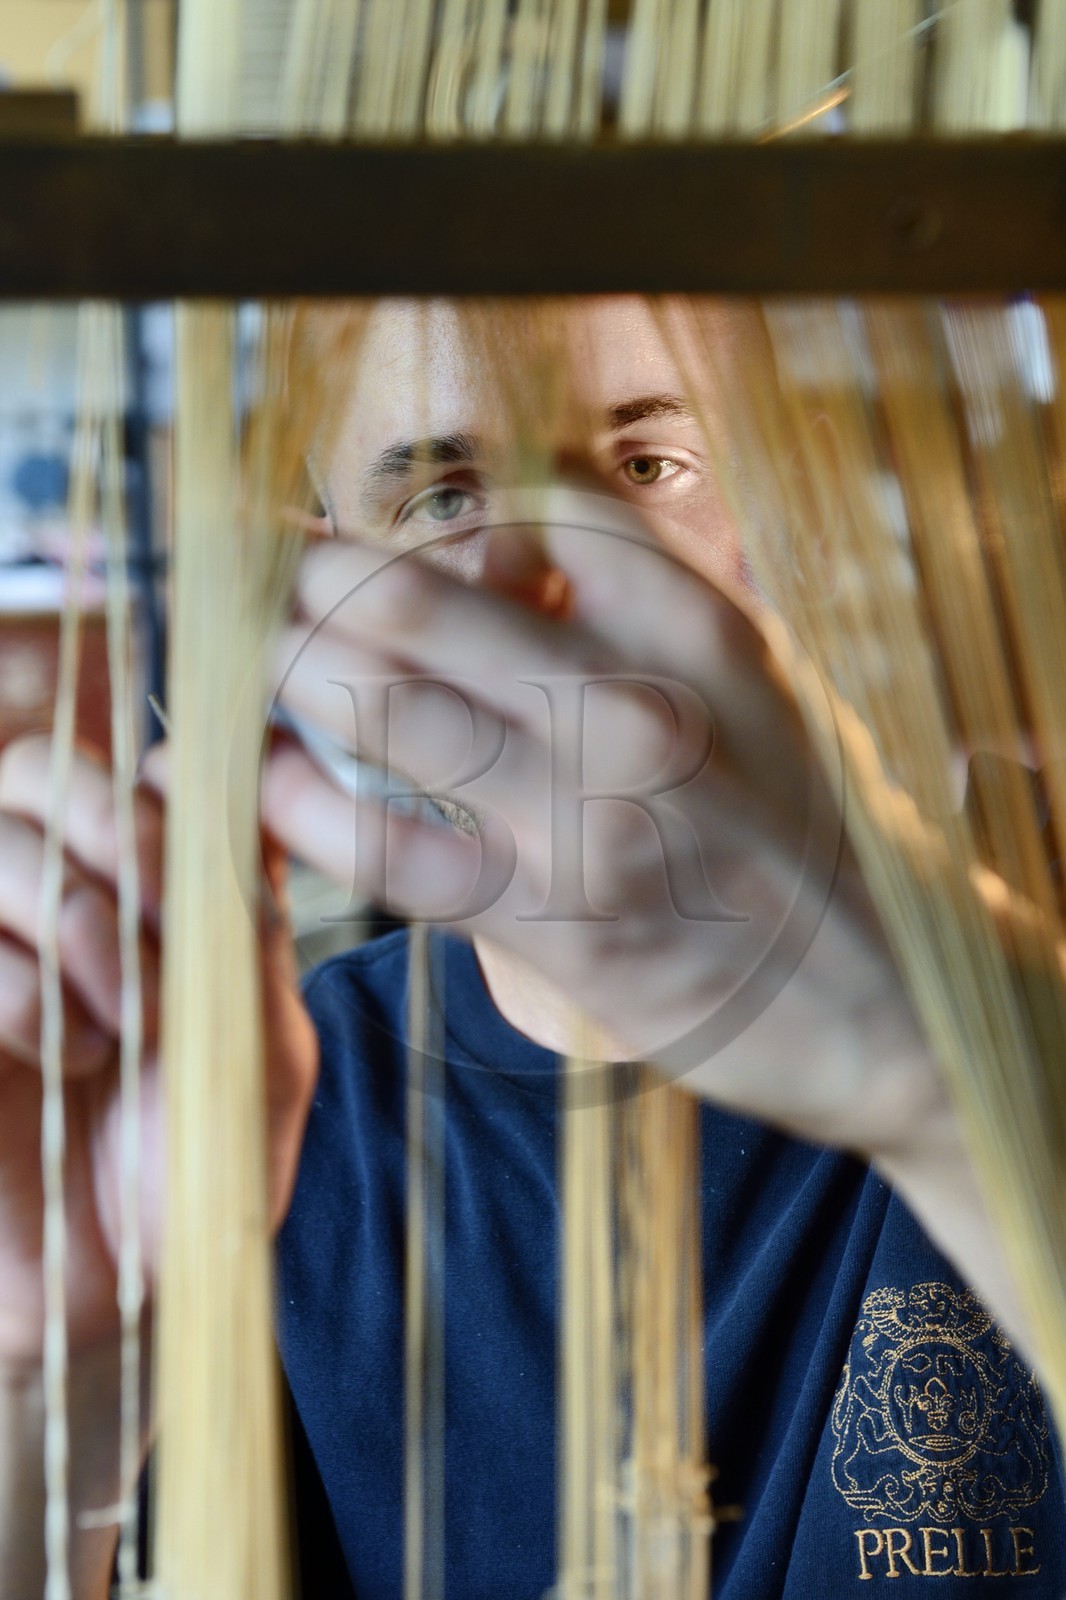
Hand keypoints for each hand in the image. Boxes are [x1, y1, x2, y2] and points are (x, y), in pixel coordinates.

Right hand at [0, 735, 316, 1373]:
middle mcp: (53, 902)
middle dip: (114, 827)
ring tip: (120, 1020)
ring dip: (73, 916)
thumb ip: (252, 920)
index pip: (133, 769)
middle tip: (158, 923)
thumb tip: (256, 798)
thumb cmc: (198, 1166)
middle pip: (38, 770)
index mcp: (140, 896)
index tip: (206, 867)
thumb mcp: (261, 1038)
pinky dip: (19, 985)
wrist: (123, 1294)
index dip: (168, 794)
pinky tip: (62, 1051)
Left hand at [265, 516, 940, 1155]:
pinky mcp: (557, 921)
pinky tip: (260, 783)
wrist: (888, 996)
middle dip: (304, 582)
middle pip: (418, 598)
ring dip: (285, 678)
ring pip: (390, 709)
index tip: (359, 549)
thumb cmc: (801, 831)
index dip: (419, 525)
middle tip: (242, 579)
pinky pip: (395, 850)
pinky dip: (306, 810)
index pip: (521, 510)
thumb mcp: (751, 684)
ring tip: (235, 667)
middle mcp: (635, 698)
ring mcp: (592, 812)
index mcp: (691, 620)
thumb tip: (487, 571)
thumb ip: (631, 617)